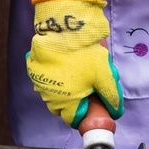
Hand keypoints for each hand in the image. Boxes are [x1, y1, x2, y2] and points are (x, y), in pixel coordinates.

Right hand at [26, 0, 123, 127]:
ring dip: (62, 90)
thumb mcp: (105, 76)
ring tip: (74, 73)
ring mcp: (38, 82)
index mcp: (67, 102)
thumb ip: (111, 97)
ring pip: (52, 94)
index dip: (84, 115)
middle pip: (61, 108)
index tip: (91, 105)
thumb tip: (115, 111)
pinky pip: (44, 80)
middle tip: (85, 88)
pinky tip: (62, 65)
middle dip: (73, 103)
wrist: (64, 29)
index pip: (74, 119)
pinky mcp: (33, 68)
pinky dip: (53, 77)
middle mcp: (48, 96)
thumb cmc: (85, 55)